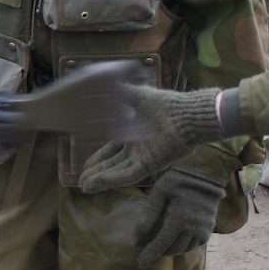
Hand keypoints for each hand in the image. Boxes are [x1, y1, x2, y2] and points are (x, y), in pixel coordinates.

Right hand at [80, 86, 225, 193]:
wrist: (188, 114)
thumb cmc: (166, 104)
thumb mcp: (137, 96)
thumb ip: (120, 93)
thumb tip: (102, 83)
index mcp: (132, 134)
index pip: (110, 150)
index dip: (97, 159)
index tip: (84, 166)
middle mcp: (136, 149)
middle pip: (111, 164)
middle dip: (95, 172)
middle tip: (80, 181)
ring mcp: (143, 157)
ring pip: (116, 172)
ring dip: (100, 179)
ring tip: (84, 187)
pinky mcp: (150, 164)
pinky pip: (127, 175)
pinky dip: (111, 179)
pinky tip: (96, 184)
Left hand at [132, 165, 227, 265]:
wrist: (205, 174)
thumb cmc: (178, 180)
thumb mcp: (159, 192)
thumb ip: (149, 213)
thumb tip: (139, 234)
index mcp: (179, 219)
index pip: (162, 244)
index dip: (150, 254)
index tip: (141, 263)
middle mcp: (193, 227)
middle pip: (173, 249)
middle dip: (160, 252)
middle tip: (149, 251)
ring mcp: (203, 228)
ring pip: (185, 248)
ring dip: (172, 250)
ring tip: (161, 246)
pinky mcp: (209, 227)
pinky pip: (196, 244)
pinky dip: (185, 245)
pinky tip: (176, 240)